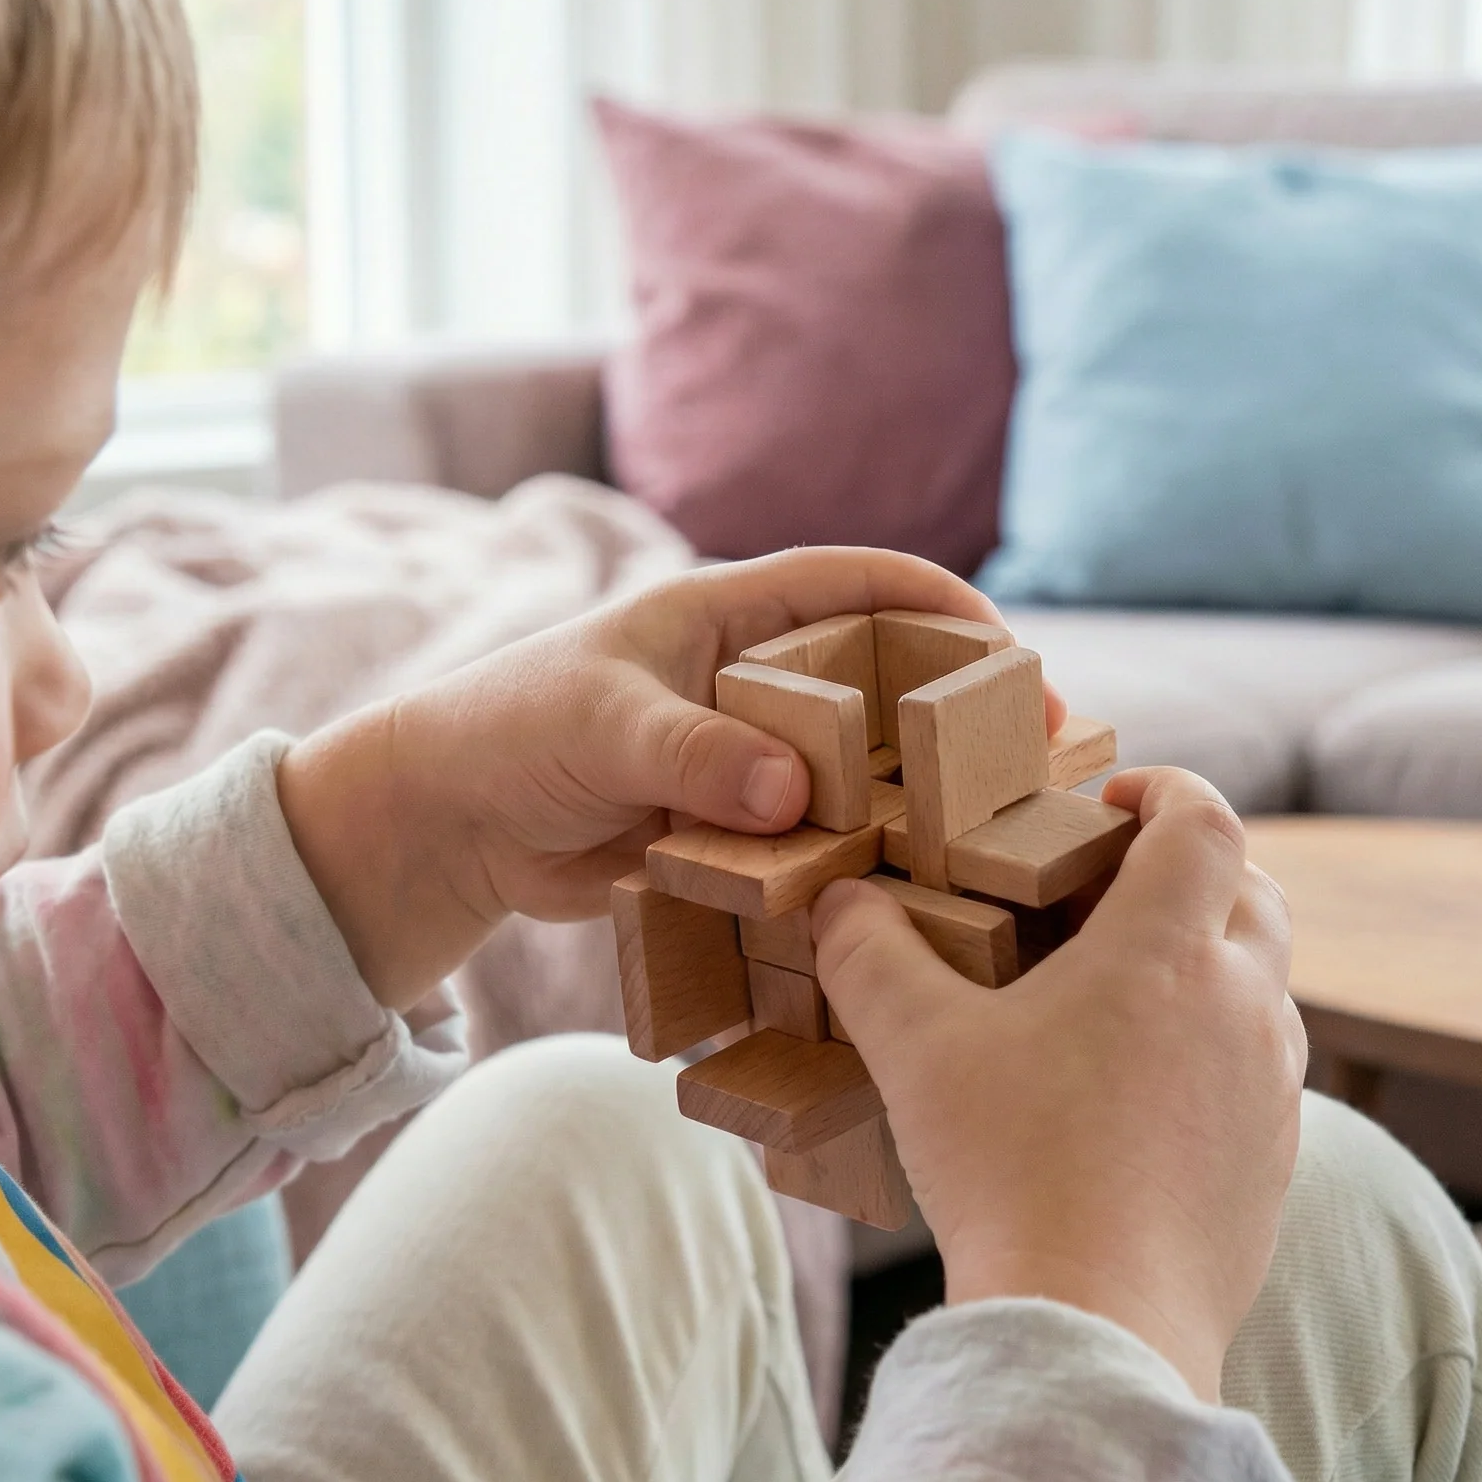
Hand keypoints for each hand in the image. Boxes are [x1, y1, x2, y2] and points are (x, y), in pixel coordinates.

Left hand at [275, 548, 1060, 1010]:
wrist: (449, 824)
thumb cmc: (510, 733)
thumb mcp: (599, 728)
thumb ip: (694, 753)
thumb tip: (795, 798)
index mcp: (729, 617)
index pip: (857, 584)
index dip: (939, 605)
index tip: (1009, 647)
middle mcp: (756, 683)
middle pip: (883, 683)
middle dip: (955, 712)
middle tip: (1033, 760)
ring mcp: (750, 760)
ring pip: (858, 772)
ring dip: (916, 798)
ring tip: (991, 835)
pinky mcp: (736, 831)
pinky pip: (815, 842)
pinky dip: (858, 863)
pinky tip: (906, 896)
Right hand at [811, 768, 1305, 1400]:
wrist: (1096, 1327)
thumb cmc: (1011, 1171)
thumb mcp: (915, 1048)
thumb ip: (869, 954)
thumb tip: (840, 901)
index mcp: (1166, 953)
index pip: (1207, 823)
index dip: (1168, 789)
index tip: (1114, 799)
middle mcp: (1242, 1007)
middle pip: (1253, 893)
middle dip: (1192, 870)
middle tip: (1109, 891)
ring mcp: (1271, 1090)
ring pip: (1263, 985)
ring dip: (1206, 960)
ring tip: (1117, 991)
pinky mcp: (1274, 1163)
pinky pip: (1260, 1071)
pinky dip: (1214, 1046)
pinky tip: (1138, 1093)